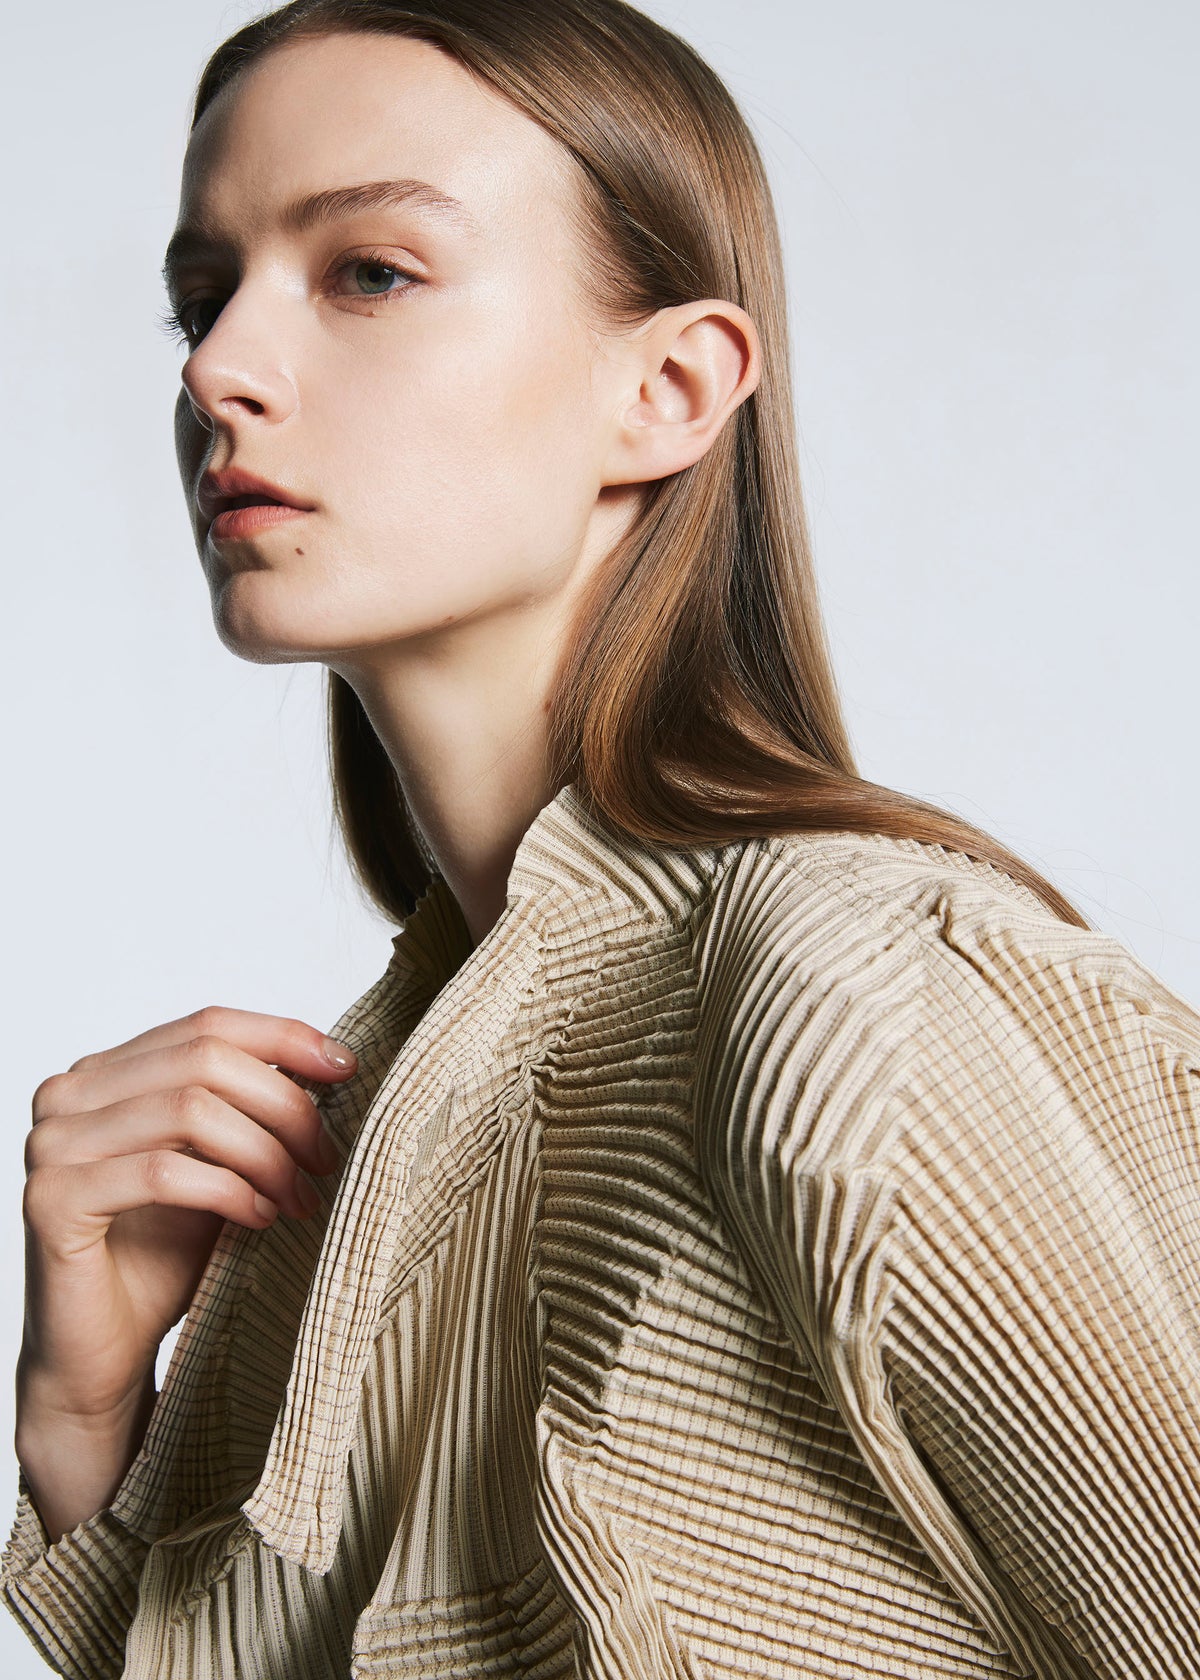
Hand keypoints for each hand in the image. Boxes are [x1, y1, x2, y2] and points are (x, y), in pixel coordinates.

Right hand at [14, 1006, 357, 1535]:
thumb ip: (250, 1110)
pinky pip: (163, 1173)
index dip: (283, 1038)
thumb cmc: (165, 1257)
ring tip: (301, 1198)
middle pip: (206, 1061)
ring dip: (265, 1154)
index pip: (207, 1024)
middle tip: (327, 1158)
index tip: (346, 1068)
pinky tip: (261, 1218)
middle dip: (285, 1106)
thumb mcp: (221, 1164)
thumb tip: (331, 1063)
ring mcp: (52, 1143)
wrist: (104, 1355)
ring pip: (190, 1111)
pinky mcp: (52, 1198)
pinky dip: (229, 1191)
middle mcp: (69, 1093)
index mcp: (107, 1071)